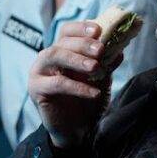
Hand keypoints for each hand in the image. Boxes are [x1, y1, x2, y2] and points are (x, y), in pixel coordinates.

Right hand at [27, 20, 117, 149]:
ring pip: (54, 56)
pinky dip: (77, 87)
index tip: (99, 30)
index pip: (67, 31)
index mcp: (62, 50)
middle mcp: (48, 58)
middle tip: (100, 50)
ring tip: (95, 67)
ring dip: (76, 59)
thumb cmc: (86, 101)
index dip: (81, 28)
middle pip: (62, 42)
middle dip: (82, 44)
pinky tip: (93, 92)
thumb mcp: (100, 79)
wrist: (76, 129)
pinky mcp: (36, 89)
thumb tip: (120, 49)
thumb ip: (106, 64)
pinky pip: (57, 84)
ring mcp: (39, 72)